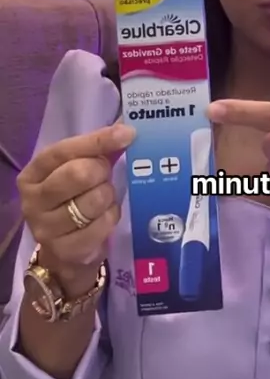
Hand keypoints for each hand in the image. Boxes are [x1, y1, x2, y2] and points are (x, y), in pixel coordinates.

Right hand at [17, 123, 135, 284]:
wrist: (67, 249)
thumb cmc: (74, 199)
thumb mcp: (79, 169)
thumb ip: (98, 149)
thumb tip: (127, 128)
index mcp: (34, 173)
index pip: (65, 150)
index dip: (98, 140)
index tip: (127, 134)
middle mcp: (33, 200)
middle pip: (79, 174)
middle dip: (102, 172)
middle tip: (105, 176)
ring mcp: (45, 228)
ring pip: (93, 201)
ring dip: (108, 197)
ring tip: (104, 198)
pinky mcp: (64, 250)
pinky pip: (101, 226)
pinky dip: (110, 218)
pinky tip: (105, 216)